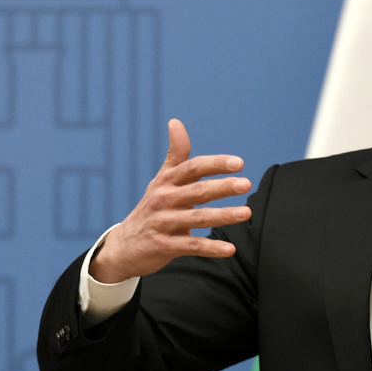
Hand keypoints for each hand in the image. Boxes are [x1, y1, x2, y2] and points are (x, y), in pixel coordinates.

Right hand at [89, 119, 251, 282]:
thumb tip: (176, 121)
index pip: (192, 168)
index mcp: (166, 182)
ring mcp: (163, 223)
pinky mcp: (164, 246)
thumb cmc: (153, 208)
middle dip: (223, 187)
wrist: (124, 246)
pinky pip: (191, 246)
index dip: (215, 164)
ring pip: (198, 218)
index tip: (238, 163)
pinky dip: (211, 248)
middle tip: (246, 184)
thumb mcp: (162, 180)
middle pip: (197, 191)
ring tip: (246, 213)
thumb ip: (176, 155)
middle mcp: (163, 200)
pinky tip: (230, 249)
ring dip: (223, 216)